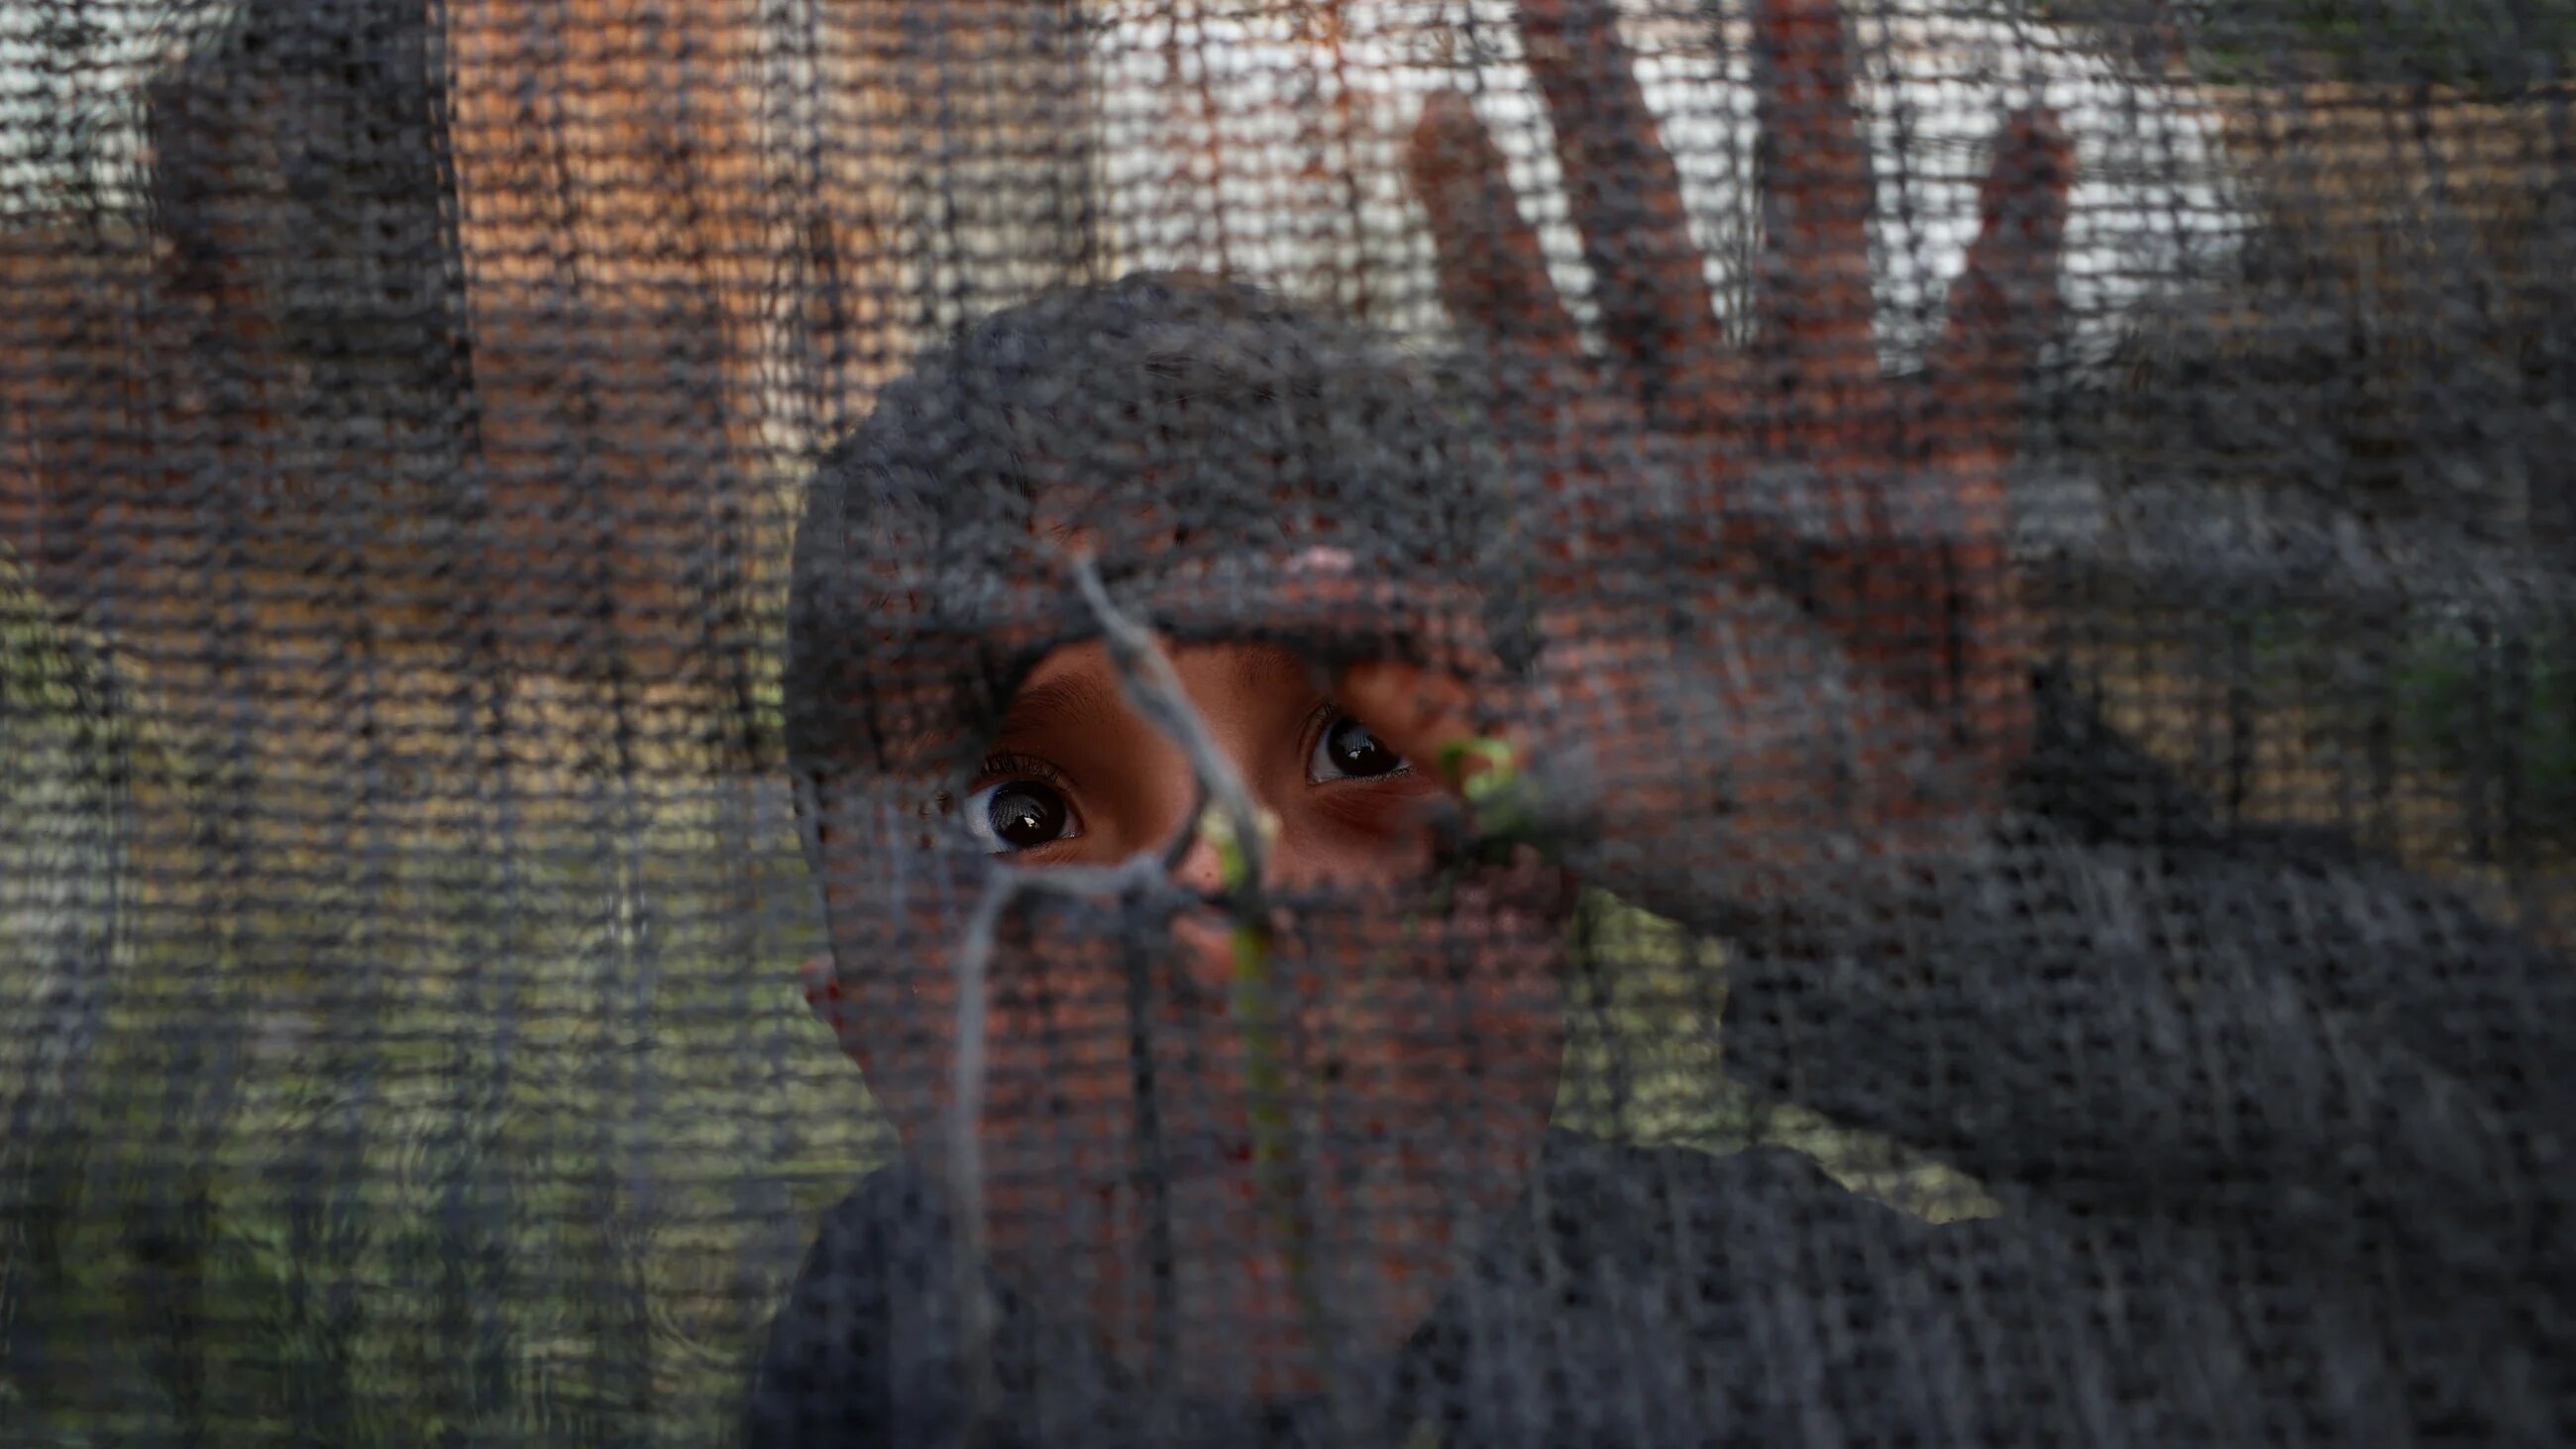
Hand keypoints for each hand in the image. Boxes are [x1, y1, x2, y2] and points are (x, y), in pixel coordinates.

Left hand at [1347, 0, 2071, 923]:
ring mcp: (1827, 436)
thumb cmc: (1701, 831)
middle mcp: (1702, 434)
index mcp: (1599, 500)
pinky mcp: (1951, 477)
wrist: (1861, 879)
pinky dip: (2008, 253)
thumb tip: (1424, 762)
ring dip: (1804, 114)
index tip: (1430, 121)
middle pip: (1642, 243)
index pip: (1524, 343)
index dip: (1483, 238)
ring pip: (1810, 242)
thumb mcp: (1590, 802)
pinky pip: (1984, 348)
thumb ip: (1513, 761)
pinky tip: (2026, 136)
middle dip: (1601, 116)